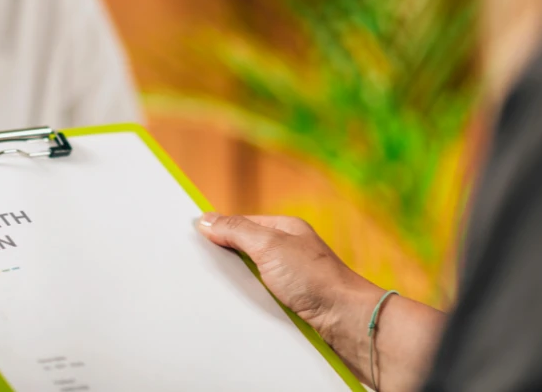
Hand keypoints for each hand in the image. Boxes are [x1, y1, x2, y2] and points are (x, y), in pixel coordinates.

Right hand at [197, 213, 373, 345]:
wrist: (347, 322)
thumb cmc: (317, 279)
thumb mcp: (270, 245)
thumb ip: (237, 230)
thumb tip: (207, 219)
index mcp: (285, 229)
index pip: (242, 224)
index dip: (219, 231)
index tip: (195, 239)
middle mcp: (288, 251)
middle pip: (245, 252)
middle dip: (227, 261)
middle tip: (203, 269)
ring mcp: (291, 278)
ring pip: (252, 278)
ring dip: (240, 286)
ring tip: (221, 291)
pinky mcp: (292, 304)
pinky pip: (261, 299)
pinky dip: (251, 303)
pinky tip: (241, 308)